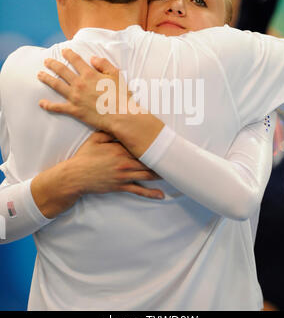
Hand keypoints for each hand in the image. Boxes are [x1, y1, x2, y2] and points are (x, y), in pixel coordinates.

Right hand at [31, 131, 163, 218]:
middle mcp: (124, 162)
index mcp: (120, 149)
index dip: (153, 144)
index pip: (141, 146)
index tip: (163, 141)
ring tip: (171, 172)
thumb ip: (108, 132)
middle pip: (148, 160)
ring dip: (160, 174)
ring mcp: (124, 176)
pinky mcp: (120, 186)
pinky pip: (138, 190)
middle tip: (174, 157)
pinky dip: (150, 193)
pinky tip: (161, 195)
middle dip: (161, 159)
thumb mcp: (95, 139)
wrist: (75, 176)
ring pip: (147, 174)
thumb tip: (118, 123)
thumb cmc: (84, 157)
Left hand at [38, 48, 138, 132]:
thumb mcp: (116, 75)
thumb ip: (104, 64)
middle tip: (47, 61)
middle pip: (62, 71)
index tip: (64, 51)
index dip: (68, 54)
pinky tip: (41, 103)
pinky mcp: (74, 110)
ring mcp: (75, 97)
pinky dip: (48, 105)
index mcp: (90, 74)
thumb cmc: (121, 96)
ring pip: (57, 85)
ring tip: (40, 75)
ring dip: (47, 79)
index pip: (76, 60)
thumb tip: (92, 58)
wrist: (120, 115)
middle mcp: (80, 84)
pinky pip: (58, 107)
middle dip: (53, 64)